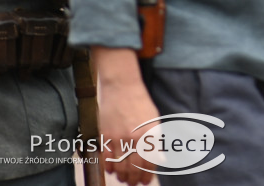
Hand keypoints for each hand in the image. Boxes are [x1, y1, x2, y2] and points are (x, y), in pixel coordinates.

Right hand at [94, 47, 157, 184]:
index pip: (149, 162)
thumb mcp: (154, 121)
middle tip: (134, 183)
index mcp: (150, 134)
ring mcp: (118, 137)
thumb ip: (156, 141)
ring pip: (119, 166)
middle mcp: (134, 137)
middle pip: (133, 168)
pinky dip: (108, 167)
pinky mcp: (104, 135)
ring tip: (124, 179)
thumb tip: (160, 159)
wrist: (122, 87)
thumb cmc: (140, 103)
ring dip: (122, 176)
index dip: (147, 175)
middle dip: (134, 179)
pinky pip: (105, 158)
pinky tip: (112, 170)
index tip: (146, 181)